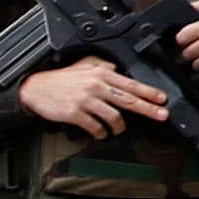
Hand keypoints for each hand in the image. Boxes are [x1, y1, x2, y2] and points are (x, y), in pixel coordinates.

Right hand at [17, 56, 169, 138]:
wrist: (36, 87)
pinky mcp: (75, 114)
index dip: (149, 92)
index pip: (131, 84)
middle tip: (161, 115)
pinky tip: (101, 133)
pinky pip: (96, 127)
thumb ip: (104, 65)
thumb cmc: (61, 78)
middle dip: (148, 109)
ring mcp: (85, 100)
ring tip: (118, 130)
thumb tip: (120, 70)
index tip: (162, 99)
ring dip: (120, 127)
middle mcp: (96, 86)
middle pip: (128, 100)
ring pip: (114, 117)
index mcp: (101, 73)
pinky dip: (101, 133)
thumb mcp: (85, 64)